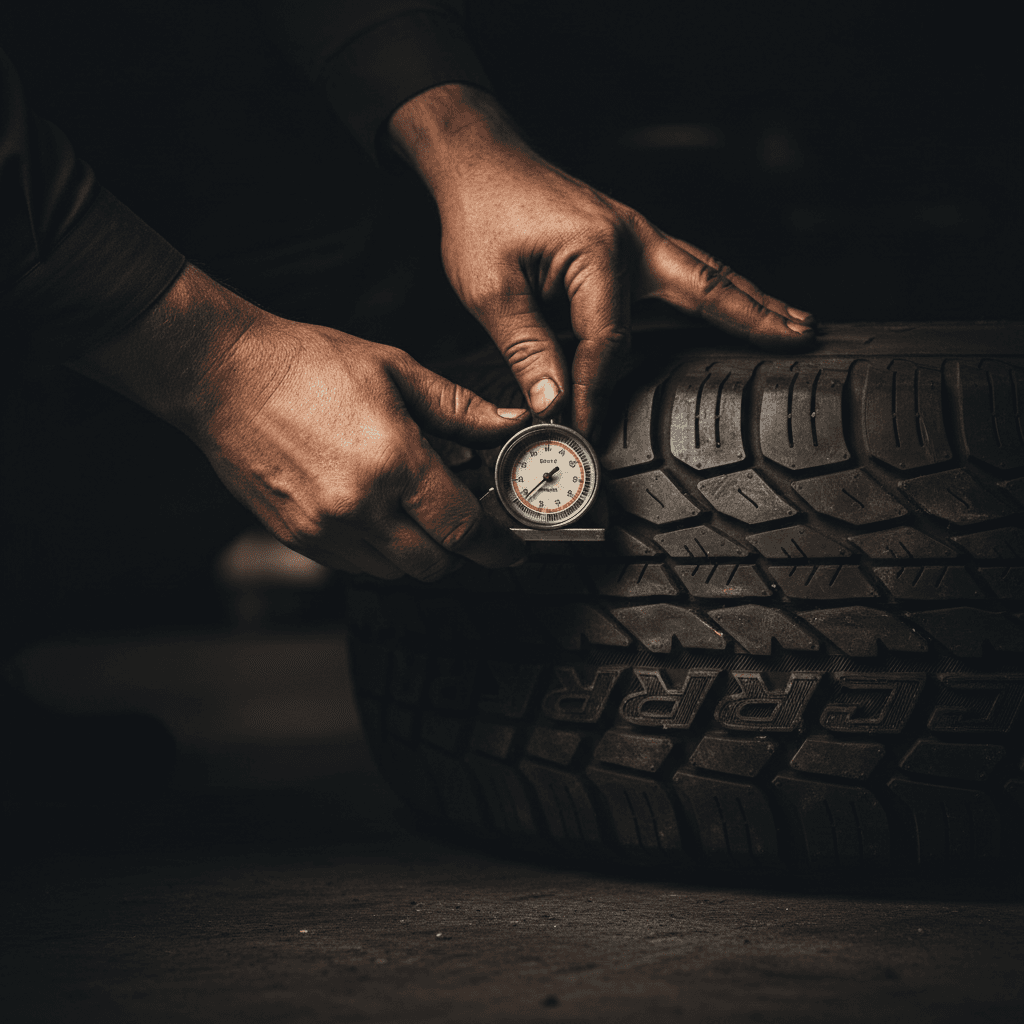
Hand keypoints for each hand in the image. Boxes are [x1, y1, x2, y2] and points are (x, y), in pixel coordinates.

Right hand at [71, 266, 529, 579]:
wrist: (222, 376)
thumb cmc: (307, 364)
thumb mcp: (396, 371)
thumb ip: (461, 408)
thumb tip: (512, 422)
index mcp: (393, 462)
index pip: (463, 527)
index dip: (496, 545)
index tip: (512, 549)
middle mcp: (359, 506)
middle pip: (434, 565)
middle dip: (462, 553)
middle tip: (469, 528)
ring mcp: (324, 529)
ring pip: (396, 572)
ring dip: (420, 553)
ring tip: (419, 513)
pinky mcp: (297, 537)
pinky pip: (356, 566)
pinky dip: (381, 553)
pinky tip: (380, 515)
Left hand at [389, 85, 815, 435]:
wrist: (482, 164)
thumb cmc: (483, 218)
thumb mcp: (489, 290)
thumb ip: (526, 349)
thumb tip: (555, 405)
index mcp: (600, 253)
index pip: (611, 344)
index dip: (598, 392)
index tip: (585, 429)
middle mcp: (633, 240)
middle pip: (707, 289)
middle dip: (754, 319)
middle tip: (803, 342)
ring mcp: (639, 236)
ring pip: (708, 276)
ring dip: (752, 303)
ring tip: (797, 325)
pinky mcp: (632, 241)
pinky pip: (688, 270)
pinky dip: (720, 290)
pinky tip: (740, 305)